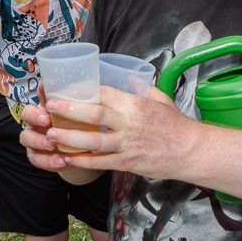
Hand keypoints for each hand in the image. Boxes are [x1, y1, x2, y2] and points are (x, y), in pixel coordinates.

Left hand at [22, 85, 195, 178]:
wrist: (191, 151)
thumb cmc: (176, 124)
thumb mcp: (160, 98)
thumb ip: (140, 88)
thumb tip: (126, 77)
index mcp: (135, 105)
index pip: (104, 93)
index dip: (83, 91)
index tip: (67, 90)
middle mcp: (129, 124)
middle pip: (93, 115)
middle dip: (68, 111)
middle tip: (49, 108)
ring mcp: (127, 145)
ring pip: (92, 142)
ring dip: (69, 138)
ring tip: (51, 135)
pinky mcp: (127, 163)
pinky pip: (100, 163)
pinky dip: (82, 162)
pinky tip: (67, 159)